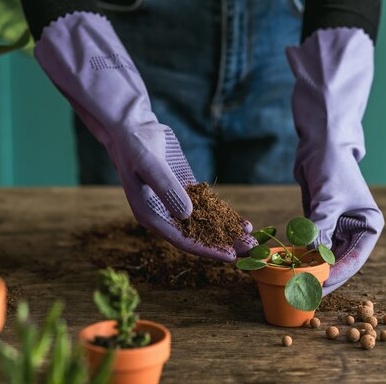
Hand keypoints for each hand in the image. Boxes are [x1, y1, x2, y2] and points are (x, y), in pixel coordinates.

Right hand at [34, 12, 254, 260]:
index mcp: (151, 215)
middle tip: (250, 248)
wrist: (134, 128)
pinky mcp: (186, 191)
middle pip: (198, 235)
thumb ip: (168, 190)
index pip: (182, 239)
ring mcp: (177, 203)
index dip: (207, 249)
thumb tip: (187, 215)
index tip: (229, 256)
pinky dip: (224, 216)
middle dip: (224, 243)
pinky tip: (243, 222)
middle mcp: (165, 214)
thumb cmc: (135, 146)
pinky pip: (208, 208)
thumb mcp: (150, 165)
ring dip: (227, 232)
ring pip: (206, 224)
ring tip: (251, 239)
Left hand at [287, 28, 384, 294]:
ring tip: (293, 283)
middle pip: (338, 261)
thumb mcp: (328, 198)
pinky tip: (288, 264)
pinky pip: (310, 243)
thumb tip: (313, 255)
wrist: (318, 142)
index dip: (336, 275)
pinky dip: (301, 253)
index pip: (354, 259)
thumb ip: (321, 226)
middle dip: (321, 275)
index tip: (318, 287)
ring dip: (309, 266)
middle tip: (302, 291)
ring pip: (323, 255)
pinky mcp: (319, 222)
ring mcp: (336, 227)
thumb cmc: (331, 166)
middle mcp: (354, 230)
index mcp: (368, 226)